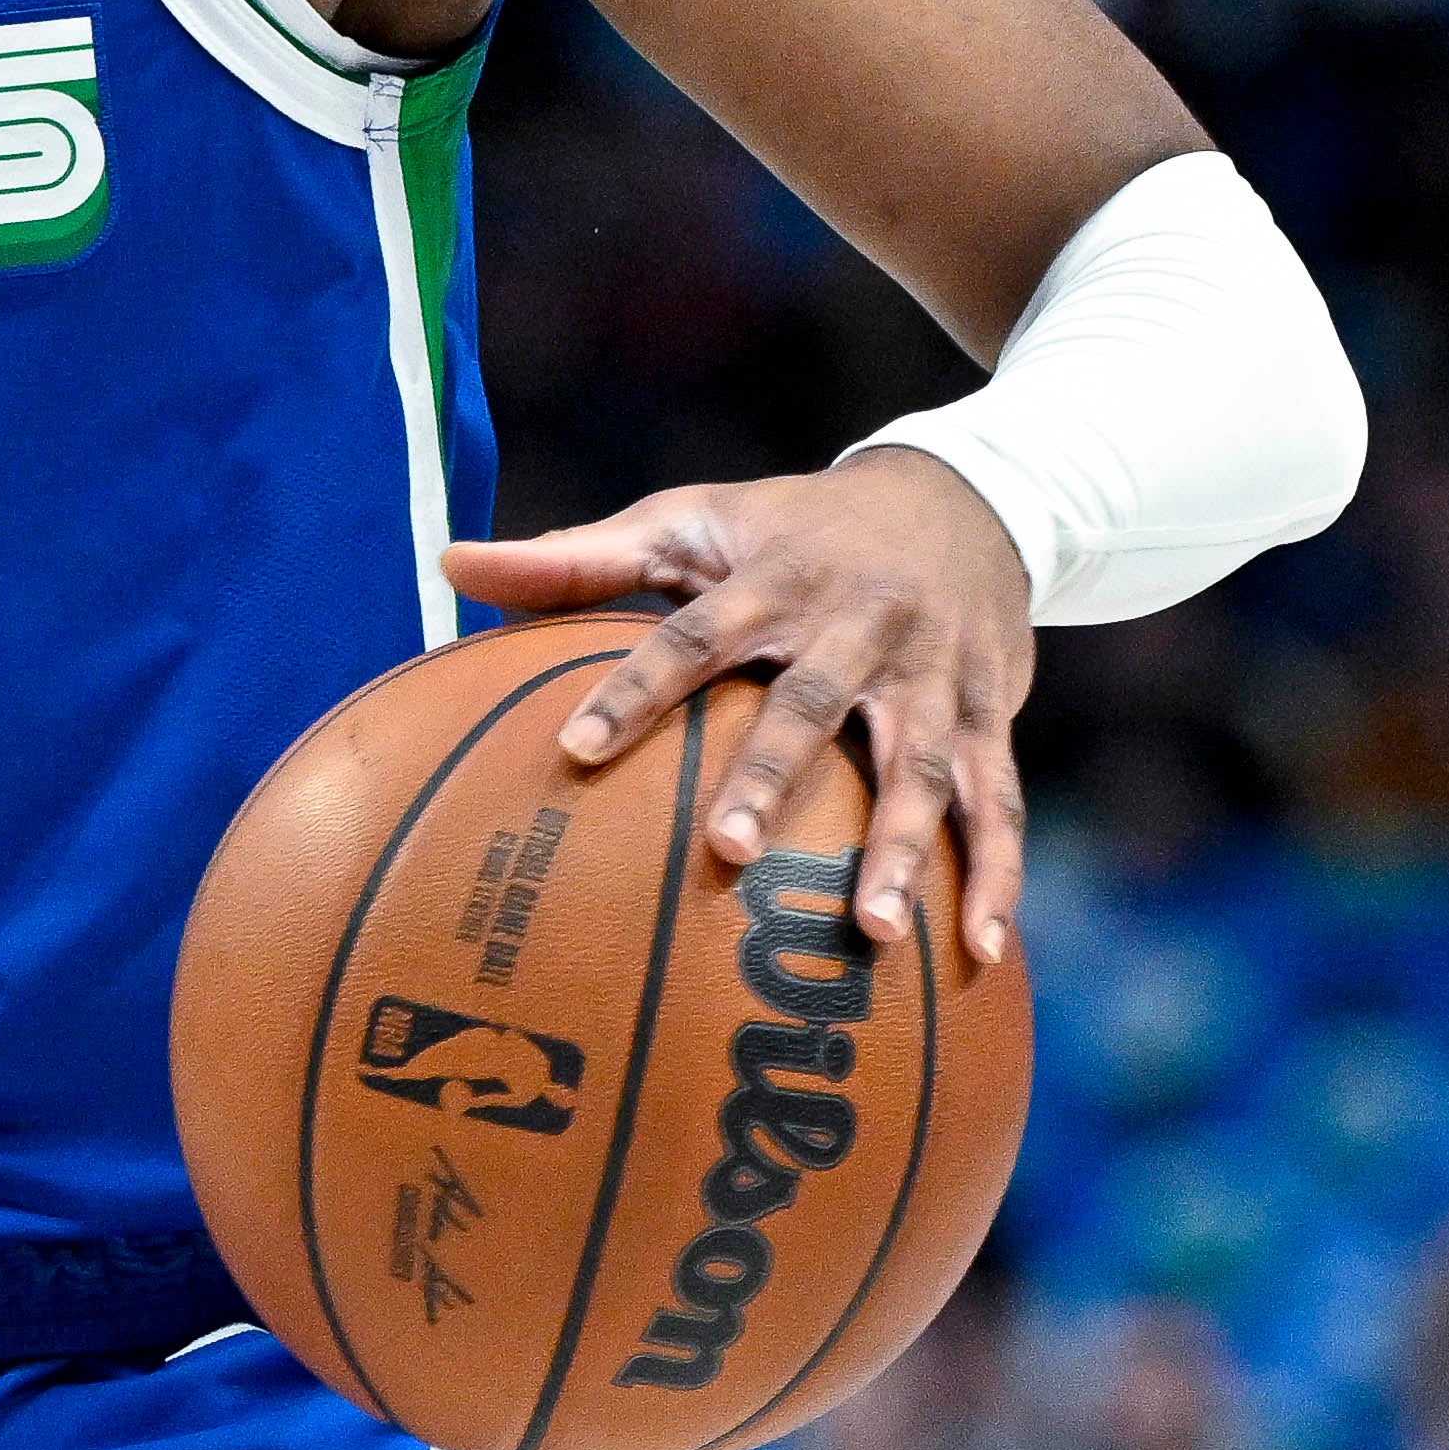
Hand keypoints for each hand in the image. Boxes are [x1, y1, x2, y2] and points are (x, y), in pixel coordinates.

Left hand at [448, 446, 1030, 963]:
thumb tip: (449, 565)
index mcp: (772, 580)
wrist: (964, 499)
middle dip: (773, 778)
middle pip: (808, 705)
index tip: (575, 750)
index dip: (636, 688)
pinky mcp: (990, 712)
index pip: (691, 634)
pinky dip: (997, 873)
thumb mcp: (693, 521)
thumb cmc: (793, 528)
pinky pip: (999, 799)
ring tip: (874, 932)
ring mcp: (932, 674)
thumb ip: (576, 558)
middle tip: (728, 855)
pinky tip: (981, 951)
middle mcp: (856, 625)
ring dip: (902, 849)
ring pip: (920, 765)